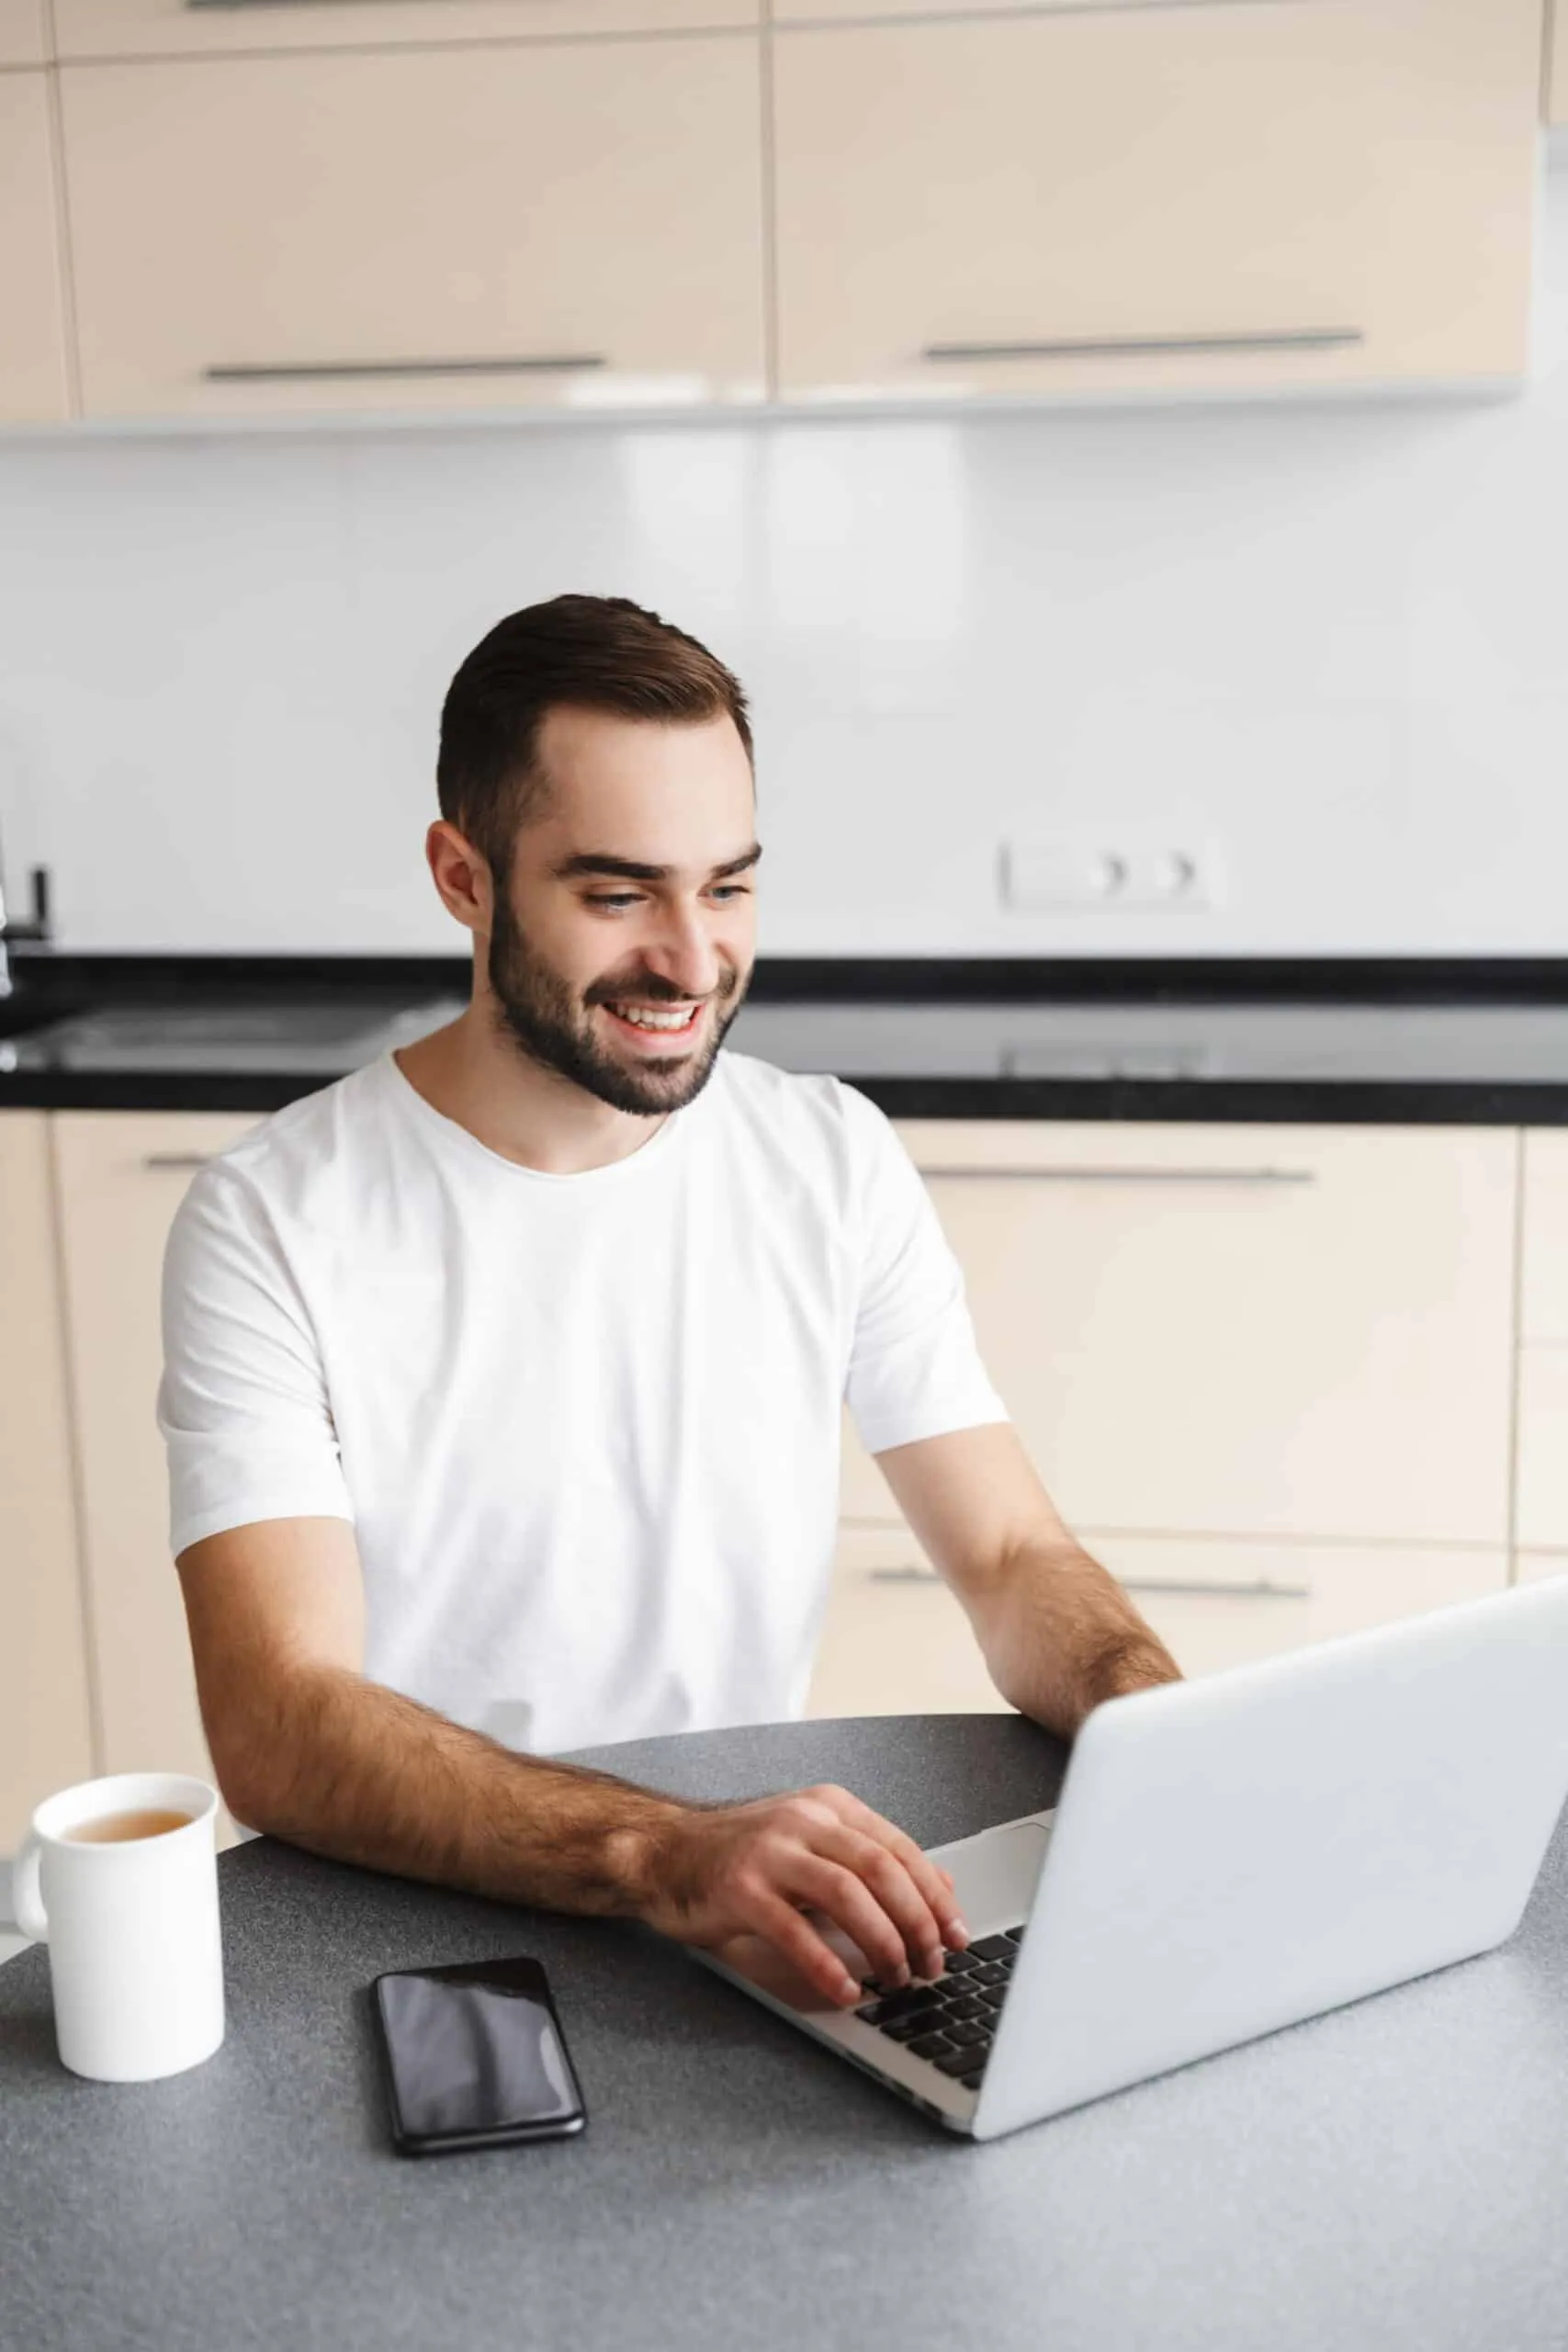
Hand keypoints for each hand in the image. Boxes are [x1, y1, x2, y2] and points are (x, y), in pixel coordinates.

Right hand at [639, 1783, 966, 2007]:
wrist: (663, 1852)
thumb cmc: (741, 1856)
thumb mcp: (814, 1846)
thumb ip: (872, 1861)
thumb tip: (943, 1885)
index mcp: (829, 1807)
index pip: (900, 1848)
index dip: (936, 1895)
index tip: (957, 1935)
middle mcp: (804, 1820)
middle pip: (881, 1869)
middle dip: (918, 1922)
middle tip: (932, 1965)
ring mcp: (770, 1852)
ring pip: (847, 1893)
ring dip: (882, 1942)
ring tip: (896, 1978)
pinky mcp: (739, 1889)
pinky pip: (794, 1930)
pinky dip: (827, 1964)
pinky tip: (846, 1990)